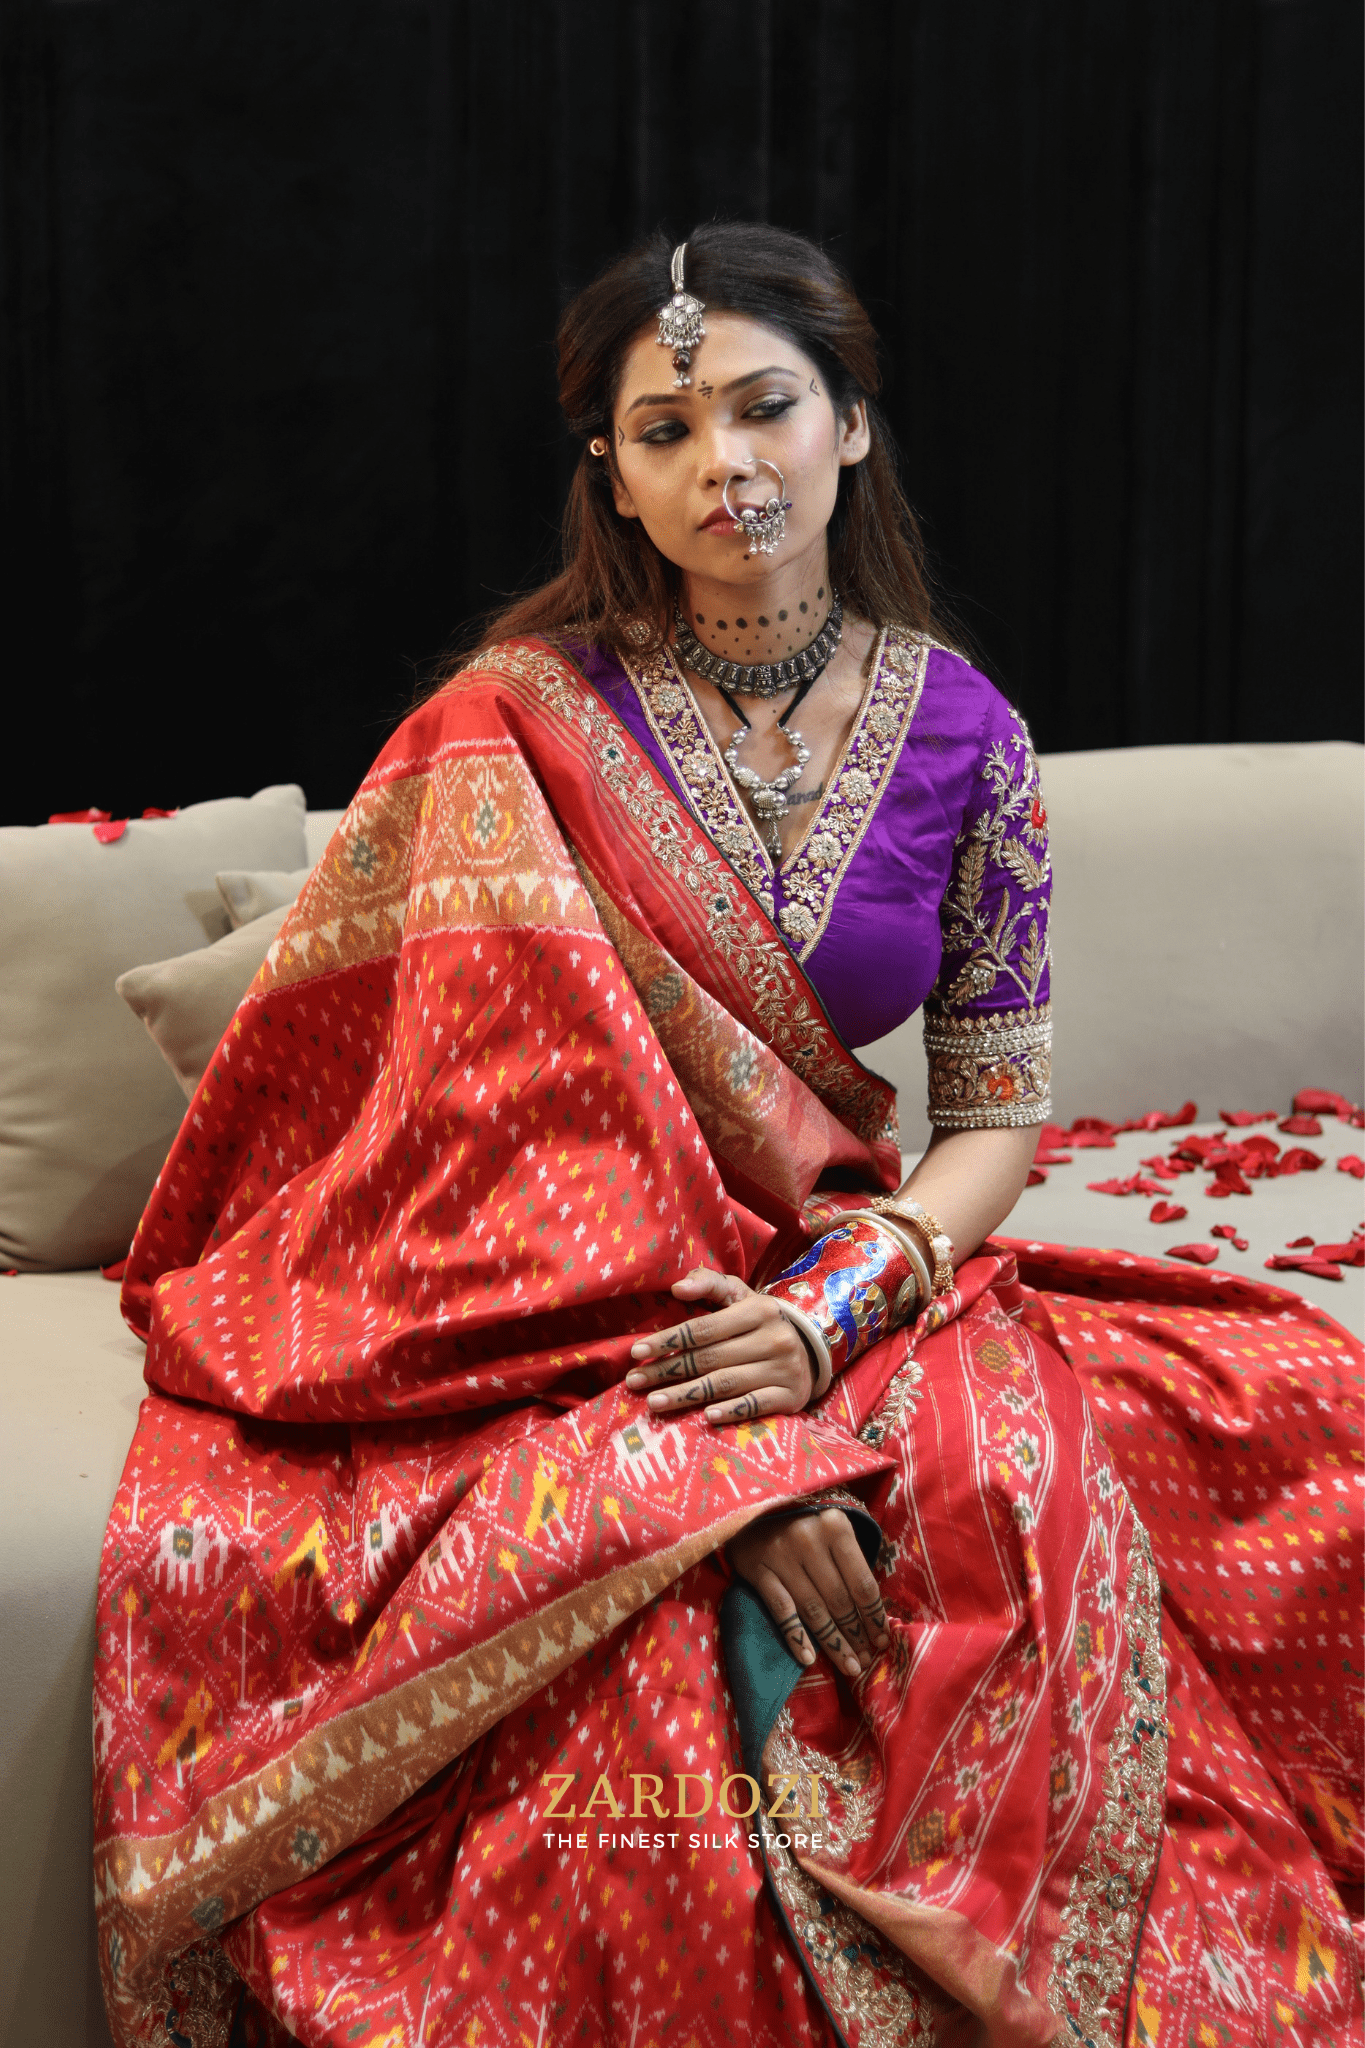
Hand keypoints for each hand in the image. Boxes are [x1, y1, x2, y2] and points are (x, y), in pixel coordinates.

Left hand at [625, 1266, 814, 1425]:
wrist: (809, 1349)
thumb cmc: (759, 1322)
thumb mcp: (739, 1295)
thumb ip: (708, 1284)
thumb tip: (678, 1287)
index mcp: (759, 1310)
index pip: (704, 1328)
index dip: (668, 1340)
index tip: (637, 1352)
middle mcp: (775, 1339)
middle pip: (710, 1358)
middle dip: (667, 1371)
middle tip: (635, 1381)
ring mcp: (784, 1370)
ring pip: (725, 1384)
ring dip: (686, 1395)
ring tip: (654, 1403)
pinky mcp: (790, 1396)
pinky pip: (754, 1406)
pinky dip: (730, 1412)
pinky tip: (704, 1417)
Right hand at [728, 1508, 889, 1679]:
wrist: (753, 1503)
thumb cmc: (802, 1518)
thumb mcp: (832, 1525)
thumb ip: (851, 1559)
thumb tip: (872, 1610)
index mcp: (836, 1527)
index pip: (862, 1583)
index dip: (874, 1616)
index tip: (882, 1640)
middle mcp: (810, 1540)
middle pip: (840, 1600)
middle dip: (856, 1635)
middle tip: (866, 1661)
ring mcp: (782, 1556)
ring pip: (814, 1610)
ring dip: (834, 1643)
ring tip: (849, 1666)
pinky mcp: (758, 1569)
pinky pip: (782, 1611)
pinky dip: (796, 1637)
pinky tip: (809, 1658)